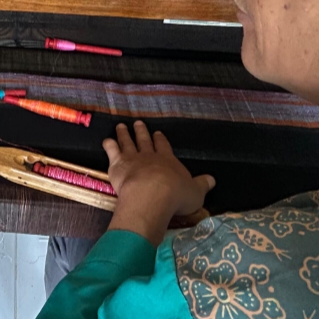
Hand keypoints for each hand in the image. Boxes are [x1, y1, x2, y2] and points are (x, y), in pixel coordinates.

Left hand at [105, 121, 213, 244]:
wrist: (152, 195)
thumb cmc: (176, 195)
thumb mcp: (196, 192)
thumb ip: (202, 185)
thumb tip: (212, 179)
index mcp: (168, 160)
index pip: (164, 146)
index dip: (160, 140)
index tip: (157, 133)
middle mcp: (149, 156)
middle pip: (144, 141)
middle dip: (141, 132)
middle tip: (138, 123)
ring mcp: (132, 158)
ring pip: (127, 142)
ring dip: (124, 134)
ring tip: (121, 126)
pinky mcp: (117, 164)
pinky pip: (111, 151)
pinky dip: (109, 145)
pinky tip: (106, 140)